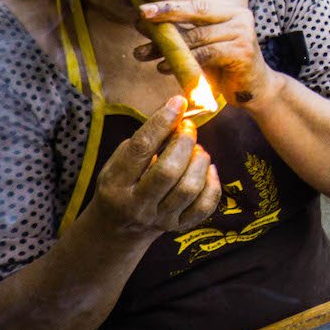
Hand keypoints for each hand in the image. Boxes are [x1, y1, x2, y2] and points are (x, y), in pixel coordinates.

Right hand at [90, 96, 220, 238]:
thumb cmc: (122, 183)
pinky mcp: (179, 227)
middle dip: (184, 142)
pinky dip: (212, 183)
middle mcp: (137, 205)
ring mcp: (160, 219)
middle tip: (188, 127)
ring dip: (199, 160)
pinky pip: (205, 206)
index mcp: (116, 183)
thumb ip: (144, 140)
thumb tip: (176, 112)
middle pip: (168, 171)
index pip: (141, 149)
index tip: (178, 102)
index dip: (162, 122)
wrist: (120, 227)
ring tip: (196, 149)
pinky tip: (207, 169)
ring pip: (189, 188)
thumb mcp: (119, 160)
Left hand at [134, 0, 282, 106]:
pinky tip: (162, 67)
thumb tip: (143, 20)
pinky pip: (205, 54)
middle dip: (166, 10)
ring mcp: (242, 32)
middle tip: (141, 13)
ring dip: (167, 45)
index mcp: (226, 8)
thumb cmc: (224, 67)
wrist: (255, 90)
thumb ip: (182, 31)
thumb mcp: (202, 44)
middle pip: (196, 8)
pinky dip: (182, 61)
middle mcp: (237, 15)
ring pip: (197, 35)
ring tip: (142, 52)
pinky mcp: (242, 51)